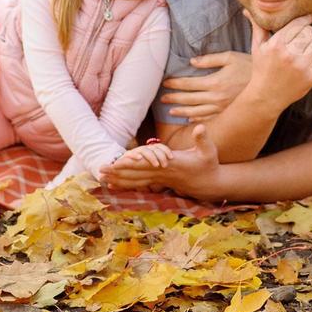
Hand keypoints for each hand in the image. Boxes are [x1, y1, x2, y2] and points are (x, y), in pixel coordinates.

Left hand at [103, 126, 222, 198]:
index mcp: (171, 164)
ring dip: (119, 179)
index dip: (132, 163)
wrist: (210, 184)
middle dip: (118, 172)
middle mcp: (162, 173)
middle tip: (101, 170)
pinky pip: (140, 184)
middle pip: (137, 174)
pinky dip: (127, 184)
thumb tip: (200, 127)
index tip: (118, 162)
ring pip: (136, 180)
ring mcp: (160, 180)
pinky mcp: (160, 182)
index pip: (148, 164)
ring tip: (102, 177)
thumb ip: (203, 139)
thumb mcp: (209, 150)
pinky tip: (115, 185)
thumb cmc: (209, 165)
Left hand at [160, 52, 252, 120]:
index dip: (175, 83)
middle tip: (162, 99)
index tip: (165, 83)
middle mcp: (215, 97)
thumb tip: (192, 62)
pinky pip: (208, 118)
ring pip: (196, 112)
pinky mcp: (226, 113)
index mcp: (215, 81)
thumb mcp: (230, 57)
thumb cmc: (249, 67)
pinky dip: (196, 119)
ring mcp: (221, 107)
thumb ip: (210, 59)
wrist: (267, 86)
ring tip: (171, 112)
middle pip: (189, 99)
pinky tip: (189, 119)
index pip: (188, 83)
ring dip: (182, 111)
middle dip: (174, 98)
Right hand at [248, 15, 311, 106]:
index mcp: (276, 44)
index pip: (298, 23)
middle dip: (307, 34)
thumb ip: (257, 26)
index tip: (305, 21)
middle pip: (310, 31)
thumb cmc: (261, 69)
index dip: (303, 20)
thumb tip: (247, 10)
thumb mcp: (257, 47)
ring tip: (308, 50)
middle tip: (303, 40)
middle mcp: (289, 54)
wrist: (265, 97)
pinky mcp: (311, 78)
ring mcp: (301, 67)